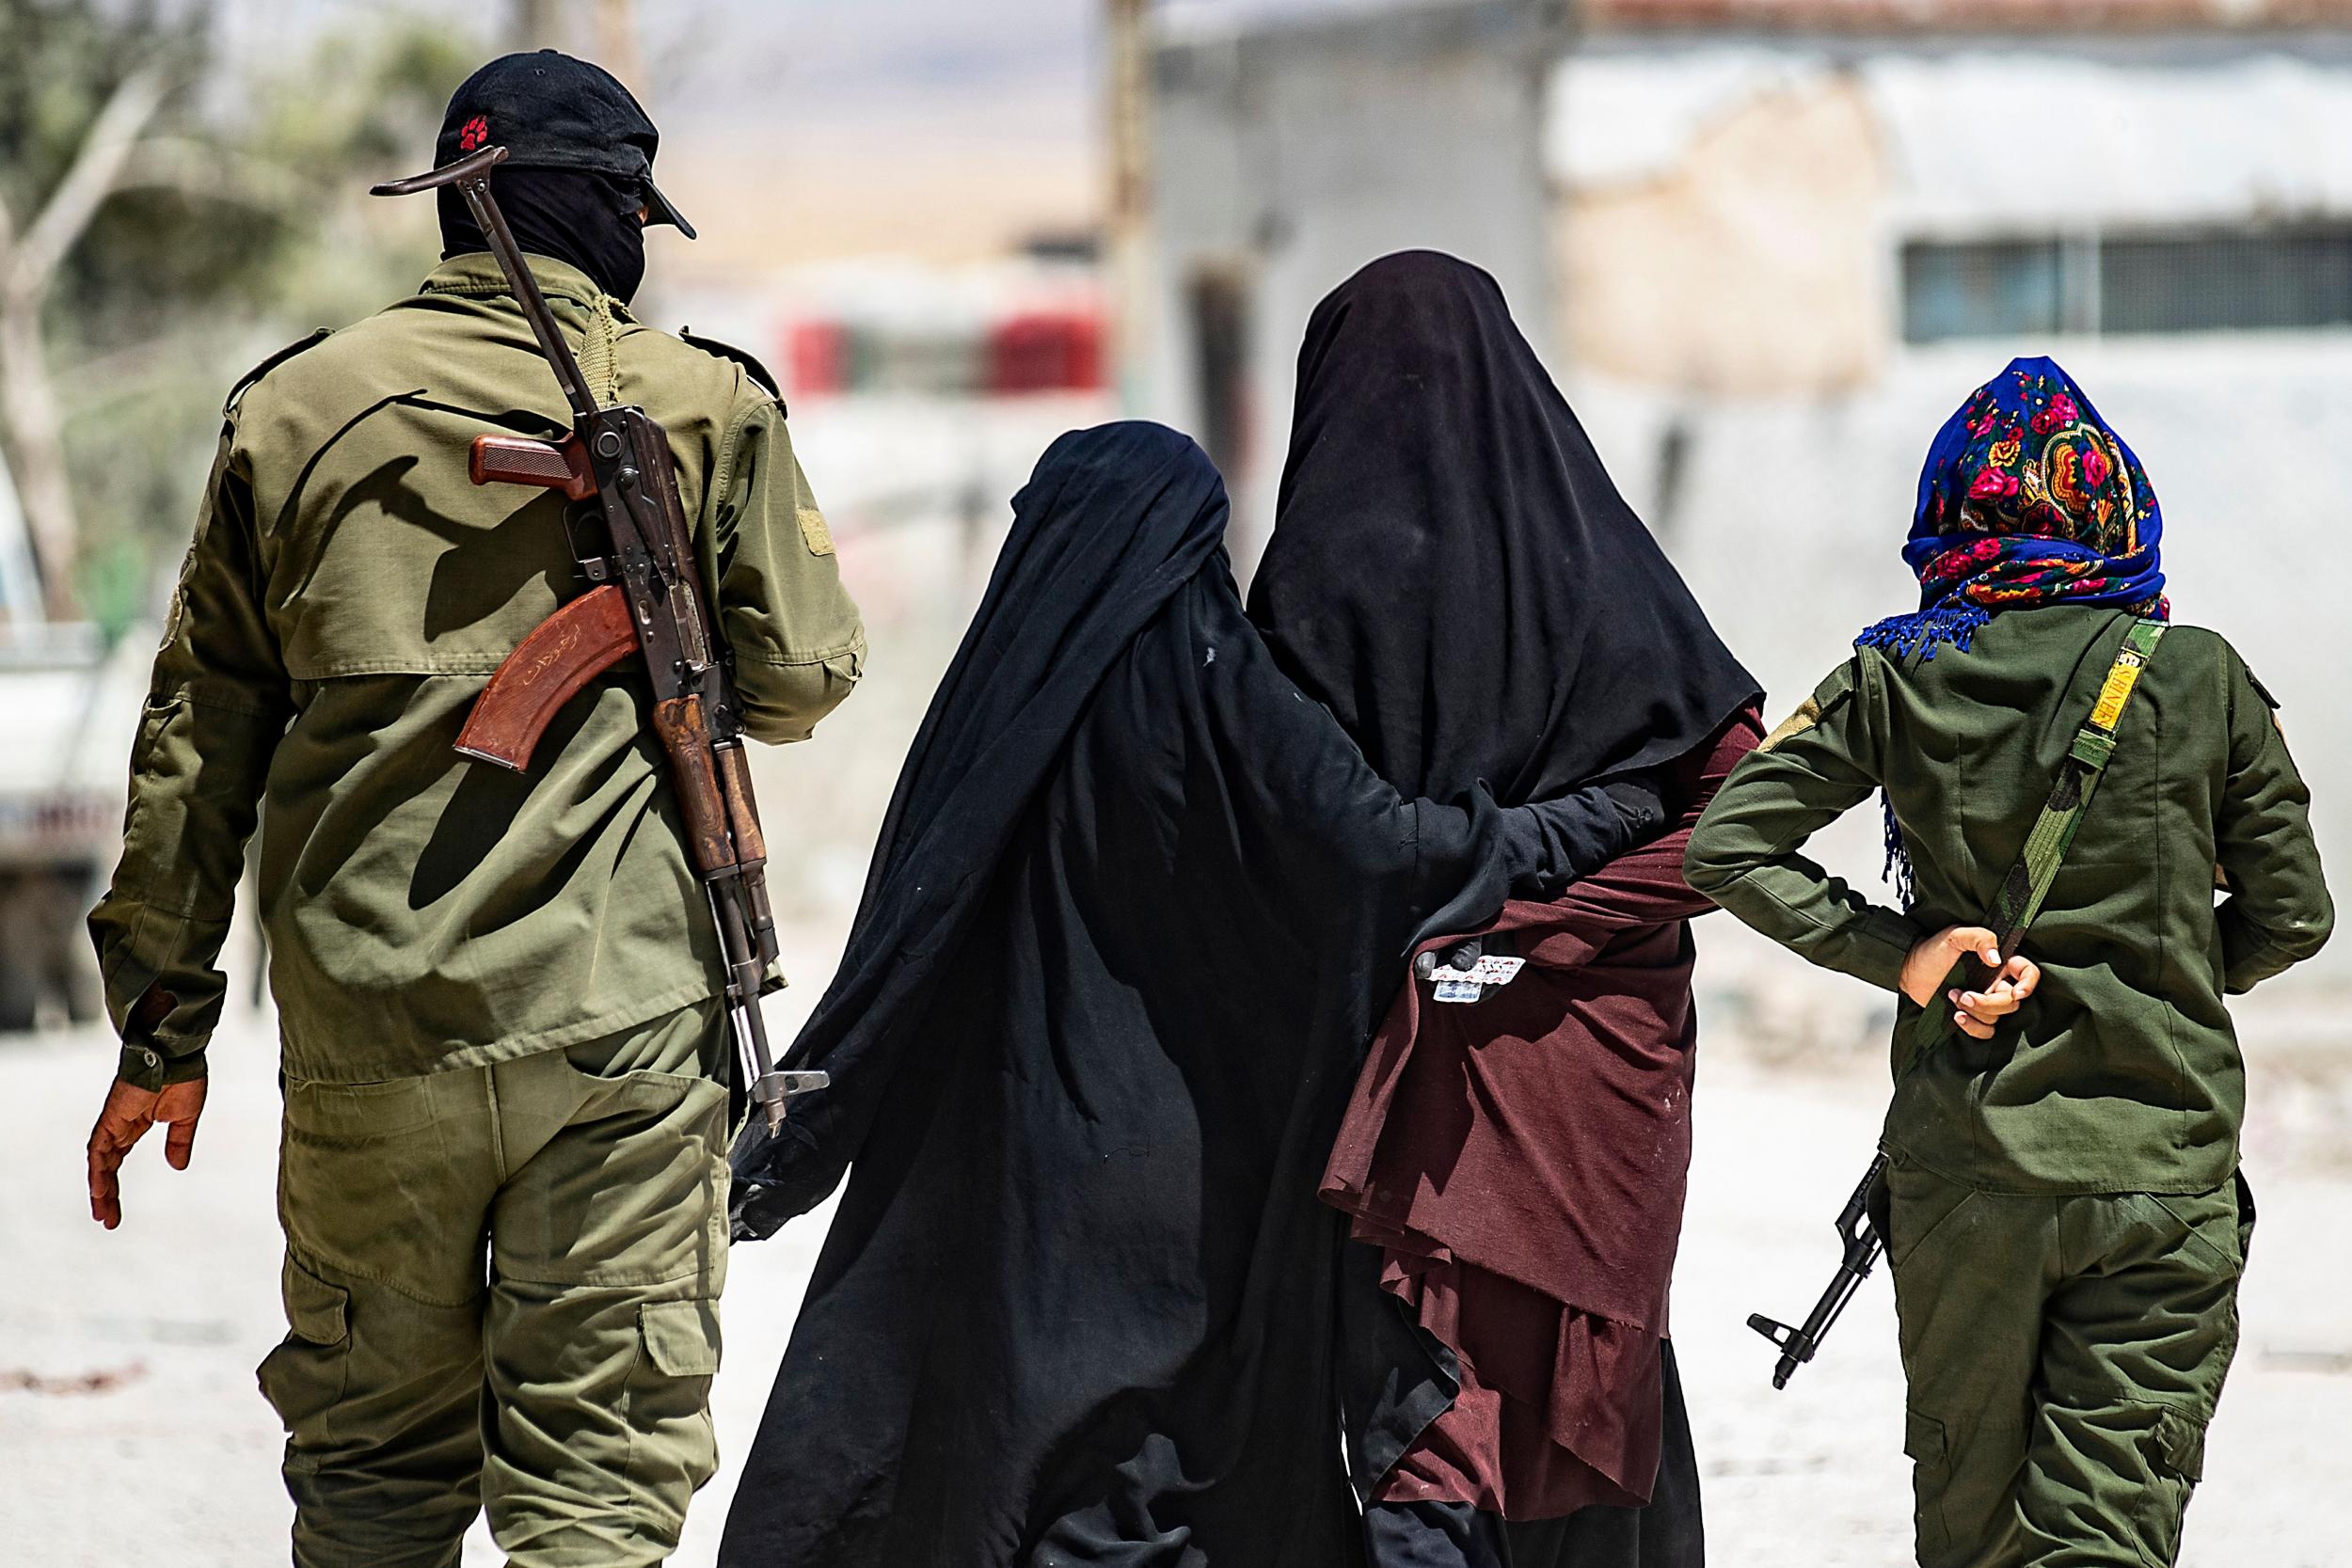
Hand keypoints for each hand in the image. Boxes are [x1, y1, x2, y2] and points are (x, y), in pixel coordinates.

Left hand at [87, 1076, 205, 1229]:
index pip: (117, 1162)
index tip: (116, 1212)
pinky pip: (99, 1148)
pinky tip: (100, 1189)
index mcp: (135, 1126)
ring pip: (100, 1163)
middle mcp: (119, 1127)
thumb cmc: (183, 1077)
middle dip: (106, 1196)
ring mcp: (114, 1123)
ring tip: (103, 1214)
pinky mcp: (112, 1117)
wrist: (177, 1054)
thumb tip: (177, 1167)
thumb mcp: (185, 1119)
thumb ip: (179, 1142)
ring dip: (100, 1189)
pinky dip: (98, 1169)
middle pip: (105, 1168)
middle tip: (107, 1221)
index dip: (115, 1188)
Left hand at [1899, 924, 2037, 1040]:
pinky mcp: (1973, 1016)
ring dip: (1975, 1011)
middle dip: (1989, 1003)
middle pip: (2012, 1002)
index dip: (2029, 984)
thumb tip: (1996, 959)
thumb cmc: (1933, 950)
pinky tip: (1956, 1016)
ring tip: (1953, 997)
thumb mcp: (1956, 935)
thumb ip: (1979, 939)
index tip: (2015, 992)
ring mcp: (1985, 1001)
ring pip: (1998, 1017)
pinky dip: (1973, 1027)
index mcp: (2000, 963)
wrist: (1909, 969)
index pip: (2028, 973)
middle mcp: (1996, 983)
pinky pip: (1986, 1031)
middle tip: (1964, 995)